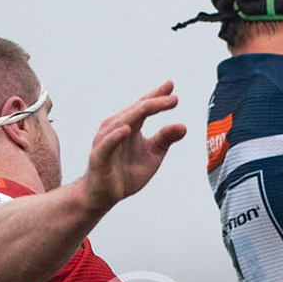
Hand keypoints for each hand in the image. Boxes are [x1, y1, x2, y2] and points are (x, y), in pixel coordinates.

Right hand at [83, 83, 186, 211]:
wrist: (104, 195)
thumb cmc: (127, 172)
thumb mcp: (153, 155)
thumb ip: (165, 139)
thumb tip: (183, 126)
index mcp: (130, 125)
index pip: (144, 106)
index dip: (157, 95)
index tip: (172, 85)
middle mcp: (116, 127)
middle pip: (136, 110)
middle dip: (155, 102)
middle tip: (174, 98)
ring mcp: (105, 140)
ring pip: (122, 121)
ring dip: (139, 112)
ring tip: (157, 104)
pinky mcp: (99, 156)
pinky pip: (107, 144)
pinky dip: (116, 136)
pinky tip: (127, 130)